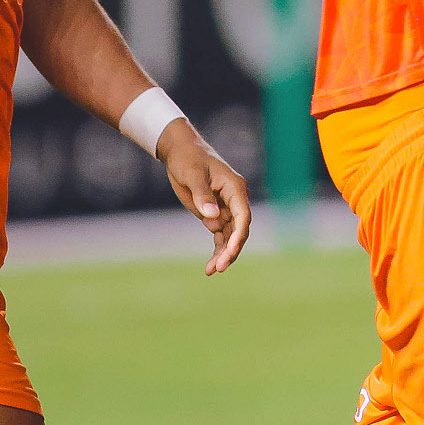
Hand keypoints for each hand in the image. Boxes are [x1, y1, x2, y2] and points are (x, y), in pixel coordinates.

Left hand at [157, 123, 252, 275]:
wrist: (180, 153)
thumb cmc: (189, 159)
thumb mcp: (194, 175)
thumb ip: (203, 195)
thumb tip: (213, 218)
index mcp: (235, 188)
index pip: (243, 215)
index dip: (239, 235)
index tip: (231, 251)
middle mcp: (234, 200)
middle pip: (239, 230)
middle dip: (231, 250)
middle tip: (218, 268)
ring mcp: (225, 209)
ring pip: (230, 237)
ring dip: (222, 254)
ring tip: (210, 271)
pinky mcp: (214, 215)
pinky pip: (220, 236)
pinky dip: (216, 250)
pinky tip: (209, 267)